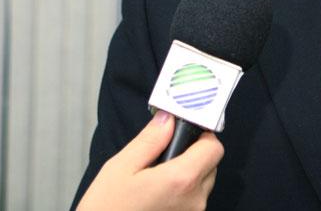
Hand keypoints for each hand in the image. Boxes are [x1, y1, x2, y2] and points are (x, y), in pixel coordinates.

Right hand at [78, 111, 223, 210]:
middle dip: (193, 155)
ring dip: (187, 176)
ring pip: (203, 184)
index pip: (214, 148)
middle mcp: (194, 200)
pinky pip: (193, 201)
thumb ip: (151, 139)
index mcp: (181, 180)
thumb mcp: (122, 167)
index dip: (202, 136)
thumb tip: (168, 118)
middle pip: (210, 165)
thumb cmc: (106, 208)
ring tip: (156, 179)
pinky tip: (157, 195)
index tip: (185, 133)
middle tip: (164, 156)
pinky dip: (182, 194)